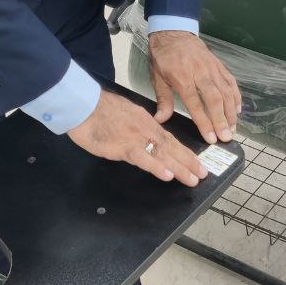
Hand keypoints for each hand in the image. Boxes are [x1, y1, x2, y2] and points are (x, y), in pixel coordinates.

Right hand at [67, 90, 207, 187]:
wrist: (83, 105)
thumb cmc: (99, 109)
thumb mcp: (125, 113)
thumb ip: (137, 124)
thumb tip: (145, 134)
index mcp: (146, 121)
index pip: (169, 138)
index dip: (184, 152)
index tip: (195, 162)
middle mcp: (145, 129)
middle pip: (171, 147)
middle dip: (188, 162)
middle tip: (202, 174)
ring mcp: (136, 138)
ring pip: (163, 154)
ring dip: (180, 167)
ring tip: (193, 179)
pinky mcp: (123, 146)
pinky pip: (143, 158)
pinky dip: (156, 167)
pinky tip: (167, 175)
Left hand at [147, 31, 240, 144]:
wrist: (173, 32)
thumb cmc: (164, 56)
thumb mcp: (157, 77)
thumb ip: (163, 100)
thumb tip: (161, 119)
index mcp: (182, 78)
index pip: (195, 105)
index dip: (204, 122)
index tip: (211, 137)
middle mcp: (200, 73)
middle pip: (215, 100)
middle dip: (222, 120)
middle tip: (227, 137)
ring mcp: (211, 68)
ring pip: (226, 92)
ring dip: (231, 112)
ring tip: (233, 128)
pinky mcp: (218, 65)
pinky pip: (230, 81)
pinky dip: (236, 96)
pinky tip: (238, 109)